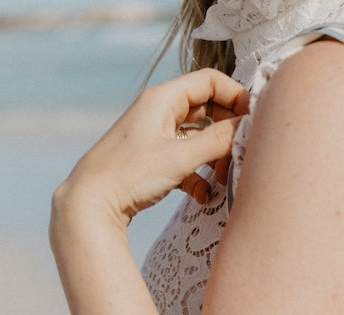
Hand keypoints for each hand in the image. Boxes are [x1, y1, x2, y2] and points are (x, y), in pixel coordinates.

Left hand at [53, 70, 249, 226]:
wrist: (91, 203)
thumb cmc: (129, 174)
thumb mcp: (180, 157)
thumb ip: (217, 141)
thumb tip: (246, 127)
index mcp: (163, 98)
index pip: (209, 81)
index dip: (235, 96)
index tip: (252, 119)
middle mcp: (159, 111)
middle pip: (206, 109)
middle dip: (226, 131)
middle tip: (240, 153)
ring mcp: (155, 136)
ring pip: (197, 137)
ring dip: (214, 157)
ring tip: (222, 178)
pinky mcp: (152, 160)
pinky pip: (185, 160)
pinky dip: (198, 176)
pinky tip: (203, 195)